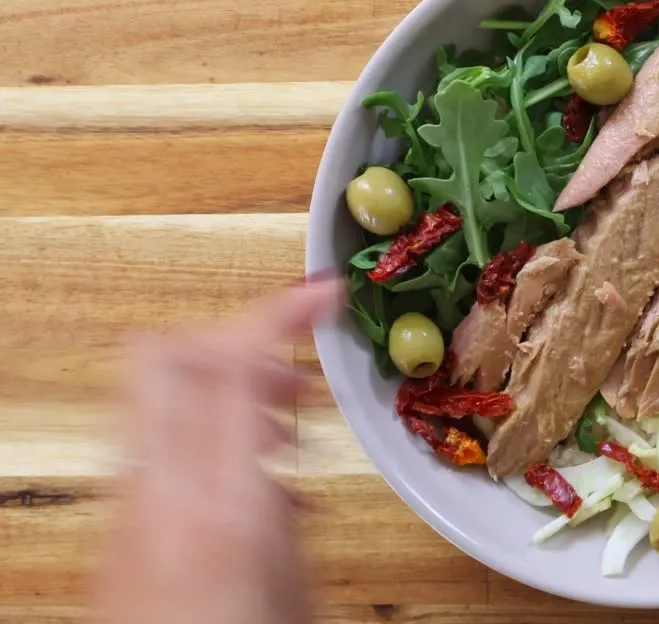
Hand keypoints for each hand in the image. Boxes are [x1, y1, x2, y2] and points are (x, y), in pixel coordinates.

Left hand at [95, 279, 343, 623]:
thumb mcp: (293, 582)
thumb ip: (284, 507)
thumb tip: (282, 452)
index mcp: (217, 496)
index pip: (231, 356)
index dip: (281, 310)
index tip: (323, 293)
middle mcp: (155, 488)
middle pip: (168, 354)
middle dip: (236, 339)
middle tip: (294, 369)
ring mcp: (127, 504)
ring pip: (159, 396)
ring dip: (223, 388)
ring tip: (285, 425)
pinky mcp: (118, 528)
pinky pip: (158, 447)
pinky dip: (206, 436)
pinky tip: (254, 487)